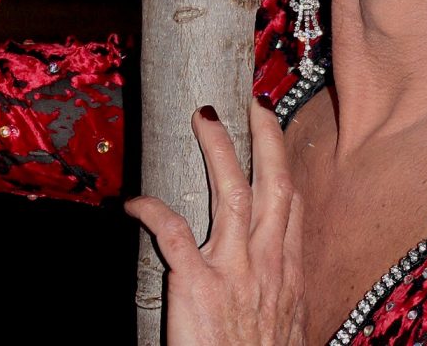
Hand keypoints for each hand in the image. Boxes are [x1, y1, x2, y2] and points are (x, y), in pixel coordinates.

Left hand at [126, 98, 304, 344]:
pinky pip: (174, 234)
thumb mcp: (287, 324)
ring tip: (205, 116)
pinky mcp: (197, 285)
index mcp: (287, 271)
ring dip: (219, 149)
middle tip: (250, 103)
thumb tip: (272, 280)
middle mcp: (267, 262)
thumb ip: (279, 293)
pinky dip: (153, 212)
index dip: (284, 163)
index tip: (273, 135)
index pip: (291, 204)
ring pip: (232, 193)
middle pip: (274, 184)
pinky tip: (135, 202)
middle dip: (265, 138)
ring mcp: (235, 271)